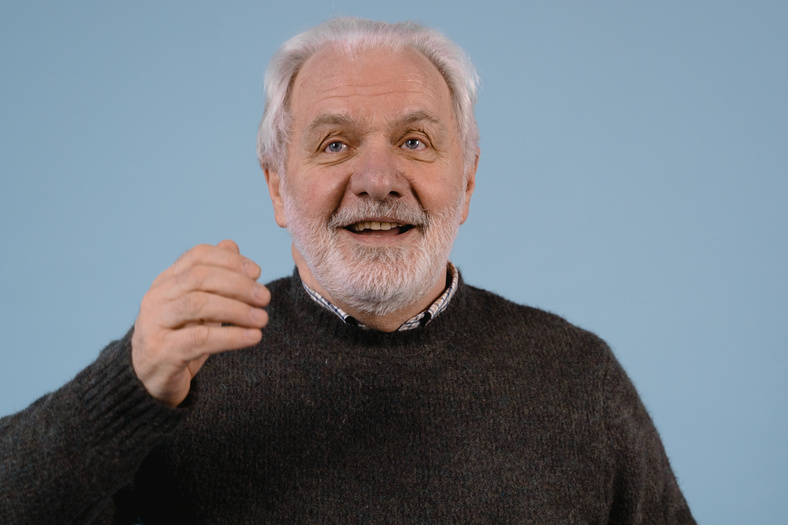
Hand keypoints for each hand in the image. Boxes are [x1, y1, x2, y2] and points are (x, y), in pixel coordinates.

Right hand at [131, 240, 269, 405]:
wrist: (150, 380)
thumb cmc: (180, 337)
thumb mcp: (198, 305)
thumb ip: (214, 277)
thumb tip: (232, 244)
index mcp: (166, 281)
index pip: (197, 256)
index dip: (230, 260)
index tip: (257, 272)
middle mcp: (156, 298)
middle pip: (199, 278)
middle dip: (238, 285)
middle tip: (264, 297)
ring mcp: (154, 324)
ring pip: (197, 305)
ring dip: (236, 310)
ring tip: (262, 318)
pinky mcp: (161, 352)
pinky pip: (200, 339)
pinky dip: (231, 337)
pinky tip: (253, 337)